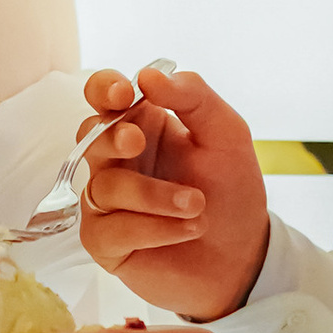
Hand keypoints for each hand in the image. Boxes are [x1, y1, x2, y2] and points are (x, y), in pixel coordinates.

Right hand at [77, 64, 269, 321]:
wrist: (243, 257)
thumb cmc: (232, 192)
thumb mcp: (226, 135)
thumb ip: (194, 97)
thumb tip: (149, 75)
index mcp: (143, 125)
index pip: (105, 94)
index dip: (104, 89)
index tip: (125, 94)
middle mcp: (118, 159)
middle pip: (88, 135)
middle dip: (111, 137)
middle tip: (138, 143)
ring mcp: (107, 201)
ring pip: (104, 186)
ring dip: (153, 195)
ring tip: (197, 206)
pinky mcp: (105, 242)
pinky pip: (110, 228)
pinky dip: (153, 228)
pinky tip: (187, 229)